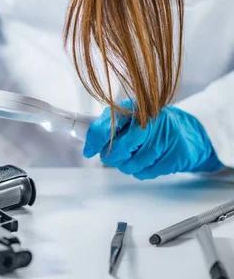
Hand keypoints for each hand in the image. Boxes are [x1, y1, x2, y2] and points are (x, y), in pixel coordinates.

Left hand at [83, 99, 222, 178]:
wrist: (190, 132)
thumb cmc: (155, 125)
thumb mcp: (134, 117)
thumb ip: (112, 126)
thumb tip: (90, 143)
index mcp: (136, 107)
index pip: (108, 124)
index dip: (95, 140)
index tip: (89, 150)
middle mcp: (150, 120)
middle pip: (120, 149)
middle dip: (112, 157)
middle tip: (112, 156)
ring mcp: (164, 138)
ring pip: (132, 164)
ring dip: (128, 165)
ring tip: (135, 155)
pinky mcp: (174, 156)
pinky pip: (147, 172)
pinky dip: (143, 170)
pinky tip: (149, 160)